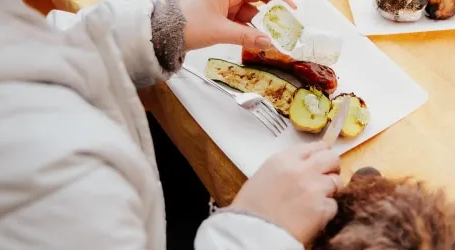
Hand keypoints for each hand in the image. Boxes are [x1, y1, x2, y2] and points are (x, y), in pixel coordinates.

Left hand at [180, 0, 295, 50]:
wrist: (163, 33)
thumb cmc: (184, 24)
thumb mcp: (220, 31)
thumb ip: (246, 36)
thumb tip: (267, 41)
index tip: (291, 7)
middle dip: (268, 12)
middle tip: (282, 24)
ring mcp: (221, 2)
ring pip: (247, 9)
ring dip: (257, 23)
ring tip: (266, 36)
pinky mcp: (217, 13)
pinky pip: (238, 18)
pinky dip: (246, 27)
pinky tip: (253, 38)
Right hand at [230, 141, 342, 243]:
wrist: (251, 235)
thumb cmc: (250, 208)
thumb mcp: (264, 176)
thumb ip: (287, 168)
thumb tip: (306, 166)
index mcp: (284, 159)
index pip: (316, 146)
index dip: (321, 155)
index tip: (321, 162)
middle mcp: (303, 169)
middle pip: (332, 158)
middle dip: (332, 168)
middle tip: (326, 179)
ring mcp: (315, 188)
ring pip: (336, 182)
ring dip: (329, 191)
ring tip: (314, 203)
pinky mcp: (323, 209)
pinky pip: (333, 205)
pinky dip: (325, 212)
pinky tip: (310, 218)